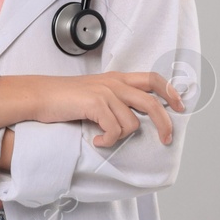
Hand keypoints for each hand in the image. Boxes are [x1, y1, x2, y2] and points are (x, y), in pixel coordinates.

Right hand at [30, 72, 185, 147]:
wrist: (39, 95)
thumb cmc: (62, 98)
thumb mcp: (93, 92)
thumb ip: (114, 99)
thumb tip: (132, 118)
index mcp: (116, 78)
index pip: (152, 79)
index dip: (170, 92)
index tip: (180, 106)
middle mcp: (114, 83)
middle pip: (152, 102)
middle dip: (164, 123)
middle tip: (166, 139)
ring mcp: (105, 92)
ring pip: (132, 123)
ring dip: (121, 136)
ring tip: (105, 138)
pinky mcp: (96, 104)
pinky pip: (114, 130)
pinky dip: (107, 140)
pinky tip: (97, 140)